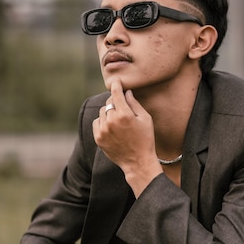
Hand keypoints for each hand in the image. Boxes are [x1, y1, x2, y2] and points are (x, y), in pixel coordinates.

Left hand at [92, 79, 161, 195]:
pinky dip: (103, 122)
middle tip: (123, 108)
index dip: (116, 85)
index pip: (116, 93)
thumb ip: (135, 104)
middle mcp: (111, 121)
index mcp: (124, 114)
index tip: (116, 81)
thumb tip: (126, 92)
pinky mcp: (98, 138)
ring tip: (119, 121)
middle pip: (109, 102)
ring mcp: (103, 130)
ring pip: (102, 112)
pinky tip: (112, 128)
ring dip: (109, 112)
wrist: (138, 162)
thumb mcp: (145, 119)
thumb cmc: (145, 139)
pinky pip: (97, 122)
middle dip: (115, 101)